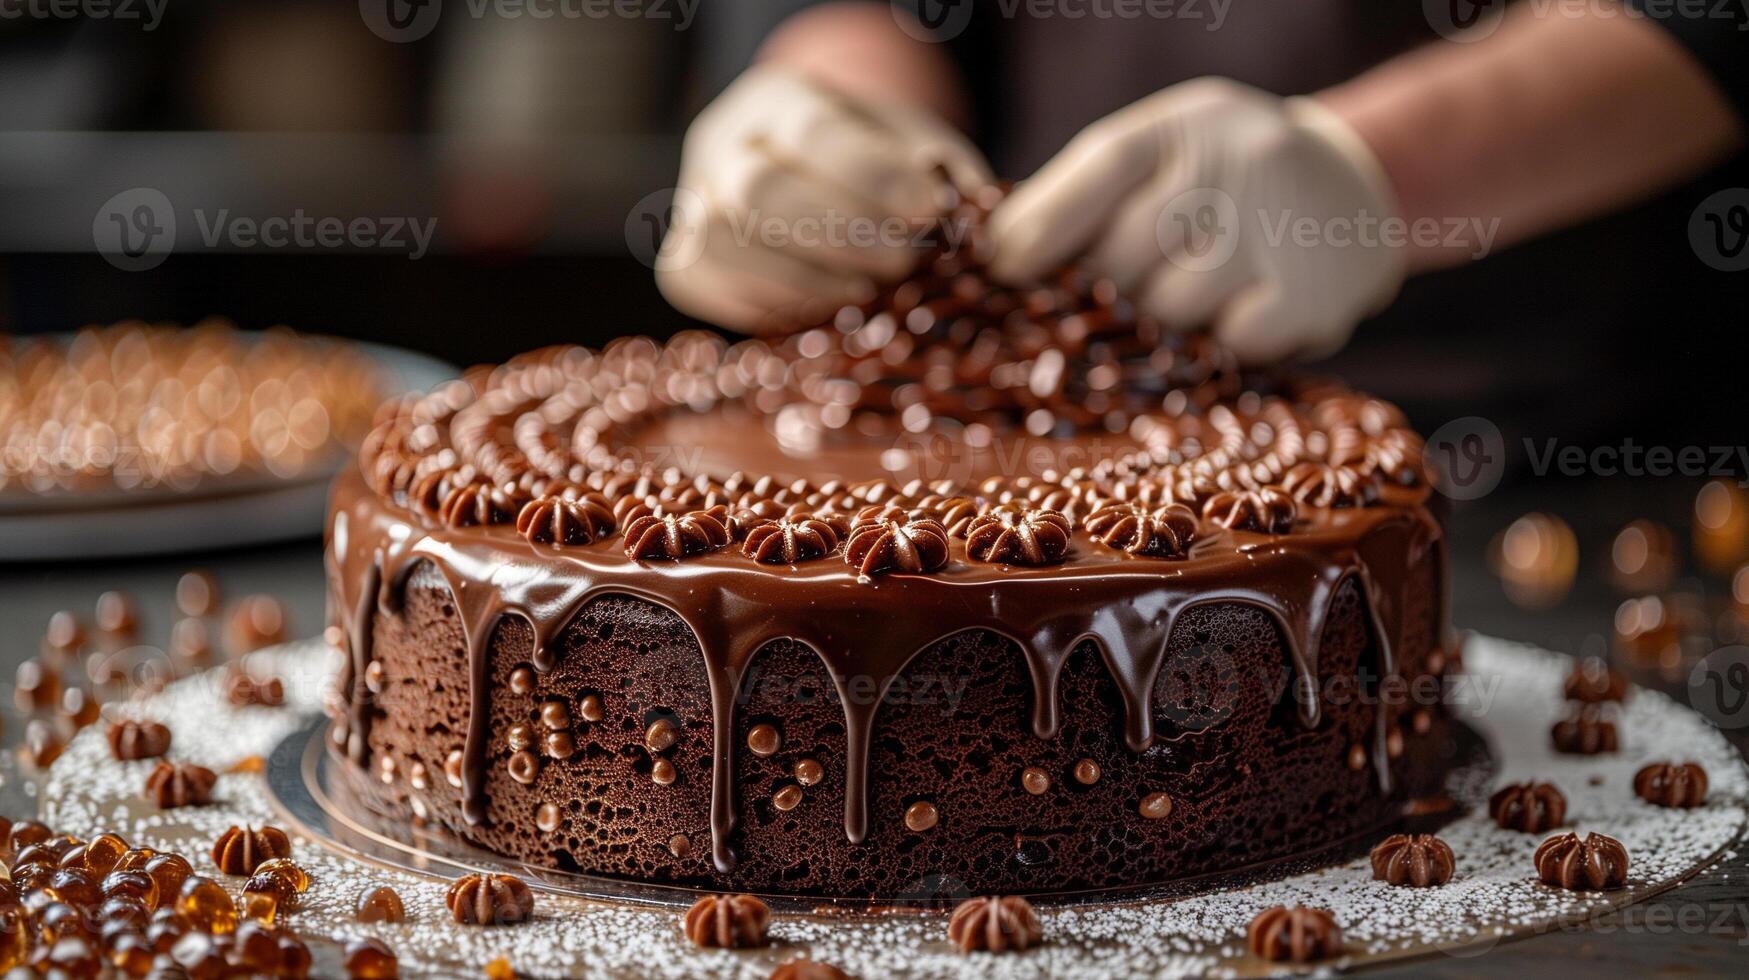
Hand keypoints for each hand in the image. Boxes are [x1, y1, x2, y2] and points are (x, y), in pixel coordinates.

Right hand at [656, 65, 991, 333]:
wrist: (803, 175)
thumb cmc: (868, 159)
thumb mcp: (910, 143)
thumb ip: (941, 171)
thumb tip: (976, 220)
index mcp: (778, 98)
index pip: (813, 134)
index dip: (872, 178)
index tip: (929, 210)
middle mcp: (720, 143)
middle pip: (759, 191)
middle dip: (841, 235)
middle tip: (903, 262)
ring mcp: (691, 201)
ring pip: (723, 241)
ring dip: (804, 277)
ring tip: (865, 289)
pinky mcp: (682, 260)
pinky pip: (708, 283)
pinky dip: (769, 301)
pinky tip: (822, 305)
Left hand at [988, 78, 1403, 362]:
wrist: (1358, 186)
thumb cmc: (1227, 177)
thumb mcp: (1167, 152)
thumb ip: (1091, 191)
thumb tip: (998, 257)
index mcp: (1188, 125)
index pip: (1103, 166)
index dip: (1043, 224)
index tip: (1001, 268)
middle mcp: (1236, 165)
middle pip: (1126, 252)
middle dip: (1103, 287)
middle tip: (1111, 299)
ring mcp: (1277, 230)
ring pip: (1171, 307)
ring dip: (1163, 319)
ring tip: (1188, 300)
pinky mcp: (1310, 295)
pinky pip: (1230, 342)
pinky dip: (1223, 341)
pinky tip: (1240, 314)